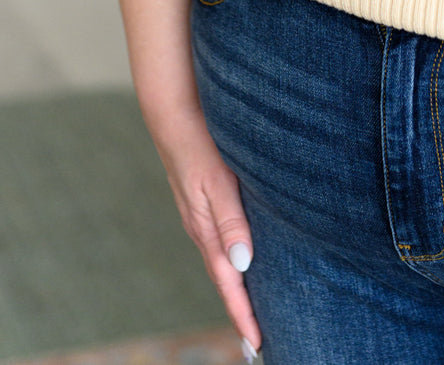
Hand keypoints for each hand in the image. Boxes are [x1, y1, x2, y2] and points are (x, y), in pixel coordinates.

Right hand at [148, 107, 261, 355]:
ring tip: (252, 313)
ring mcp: (202, 218)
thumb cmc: (200, 146)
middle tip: (257, 345)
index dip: (244, 314)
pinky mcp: (205, 204)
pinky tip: (243, 263)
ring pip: (224, 263)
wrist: (174, 115)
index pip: (230, 283)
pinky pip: (222, 243)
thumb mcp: (217, 182)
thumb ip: (231, 222)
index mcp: (207, 230)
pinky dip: (234, 263)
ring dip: (238, 290)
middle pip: (226, 280)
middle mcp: (204, 229)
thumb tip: (243, 265)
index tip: (257, 345)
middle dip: (241, 312)